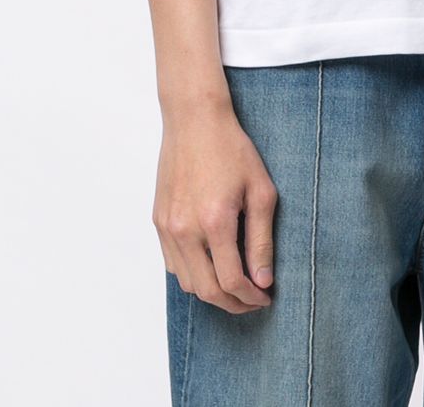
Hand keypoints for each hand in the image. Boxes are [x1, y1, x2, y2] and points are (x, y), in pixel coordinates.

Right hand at [153, 98, 278, 313]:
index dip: (251, 298)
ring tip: (234, 284)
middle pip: (206, 291)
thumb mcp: (261, 191)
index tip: (265, 297)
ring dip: (211, 292)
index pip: (232, 281)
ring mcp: (167, 226)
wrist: (194, 120)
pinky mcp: (158, 220)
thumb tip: (263, 281)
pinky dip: (192, 274)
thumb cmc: (232, 149)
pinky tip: (211, 264)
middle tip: (252, 300)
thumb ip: (262, 240)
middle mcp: (185, 229)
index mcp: (215, 222)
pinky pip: (172, 264)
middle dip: (232, 304)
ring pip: (186, 282)